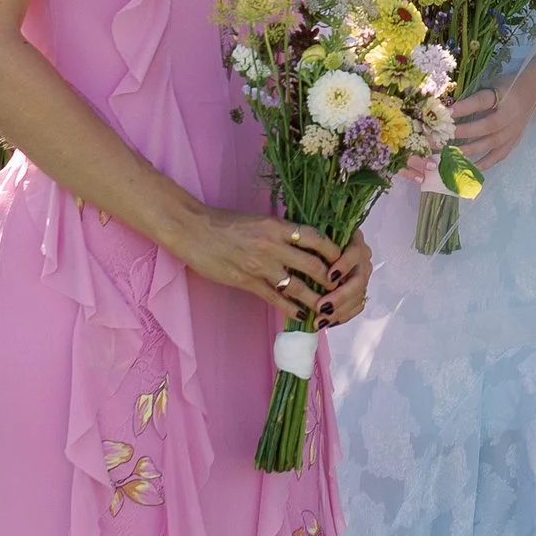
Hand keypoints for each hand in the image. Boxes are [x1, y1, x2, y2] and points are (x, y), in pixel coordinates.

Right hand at [181, 207, 350, 316]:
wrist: (193, 230)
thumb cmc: (224, 222)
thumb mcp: (258, 220)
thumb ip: (280, 231)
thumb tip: (303, 243)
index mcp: (276, 226)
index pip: (314, 237)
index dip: (332, 250)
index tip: (342, 258)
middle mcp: (272, 245)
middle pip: (312, 264)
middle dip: (330, 278)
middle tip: (341, 288)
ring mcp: (260, 265)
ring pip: (297, 286)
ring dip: (315, 299)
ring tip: (327, 308)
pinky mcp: (246, 281)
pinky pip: (274, 298)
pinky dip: (290, 308)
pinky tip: (301, 315)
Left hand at [319, 234, 372, 326]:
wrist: (324, 244)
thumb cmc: (317, 240)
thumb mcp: (316, 238)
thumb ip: (316, 245)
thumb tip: (304, 255)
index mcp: (354, 242)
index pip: (355, 253)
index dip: (344, 265)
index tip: (330, 276)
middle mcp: (362, 260)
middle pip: (359, 281)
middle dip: (340, 296)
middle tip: (321, 307)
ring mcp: (362, 276)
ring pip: (359, 297)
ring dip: (340, 310)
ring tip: (320, 320)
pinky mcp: (360, 290)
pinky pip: (357, 307)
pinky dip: (343, 316)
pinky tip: (327, 322)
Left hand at [450, 84, 527, 174]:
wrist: (534, 94)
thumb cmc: (507, 87)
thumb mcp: (492, 84)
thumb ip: (474, 96)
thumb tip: (446, 109)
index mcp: (503, 96)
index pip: (481, 101)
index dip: (464, 107)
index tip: (446, 113)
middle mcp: (510, 115)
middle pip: (486, 126)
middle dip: (462, 132)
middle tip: (440, 137)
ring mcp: (513, 131)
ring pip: (491, 143)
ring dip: (469, 150)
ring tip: (449, 154)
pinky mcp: (514, 142)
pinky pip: (499, 155)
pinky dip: (484, 163)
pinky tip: (469, 168)